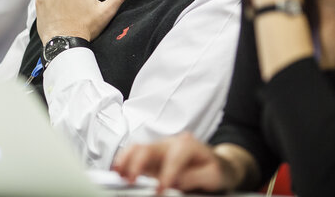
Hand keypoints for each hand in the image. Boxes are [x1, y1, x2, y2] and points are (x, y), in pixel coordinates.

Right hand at [113, 133, 229, 192]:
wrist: (216, 163)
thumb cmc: (213, 168)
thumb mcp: (212, 175)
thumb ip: (194, 177)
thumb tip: (176, 183)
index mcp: (187, 145)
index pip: (173, 158)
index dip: (166, 174)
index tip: (160, 190)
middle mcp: (169, 144)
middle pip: (148, 148)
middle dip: (137, 164)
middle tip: (132, 181)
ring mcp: (158, 149)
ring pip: (136, 148)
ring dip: (125, 161)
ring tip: (118, 174)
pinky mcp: (151, 158)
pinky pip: (134, 155)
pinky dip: (124, 162)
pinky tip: (118, 171)